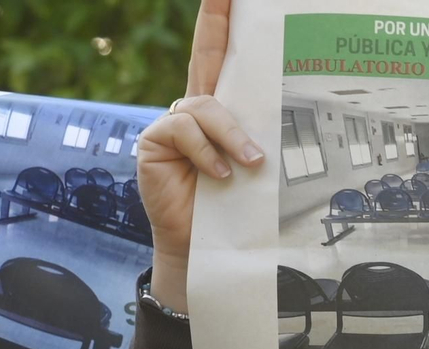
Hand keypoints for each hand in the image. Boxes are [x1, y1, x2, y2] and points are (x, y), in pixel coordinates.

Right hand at [139, 0, 263, 308]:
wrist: (206, 244)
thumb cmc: (235, 206)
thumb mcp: (254, 169)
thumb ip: (257, 141)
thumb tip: (272, 134)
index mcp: (223, 111)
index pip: (224, 59)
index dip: (223, 23)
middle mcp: (196, 110)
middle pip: (205, 57)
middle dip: (214, 23)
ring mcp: (174, 124)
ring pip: (205, 107)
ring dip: (231, 135)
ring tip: (249, 165)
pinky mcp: (156, 141)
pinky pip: (185, 131)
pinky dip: (209, 153)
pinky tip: (219, 175)